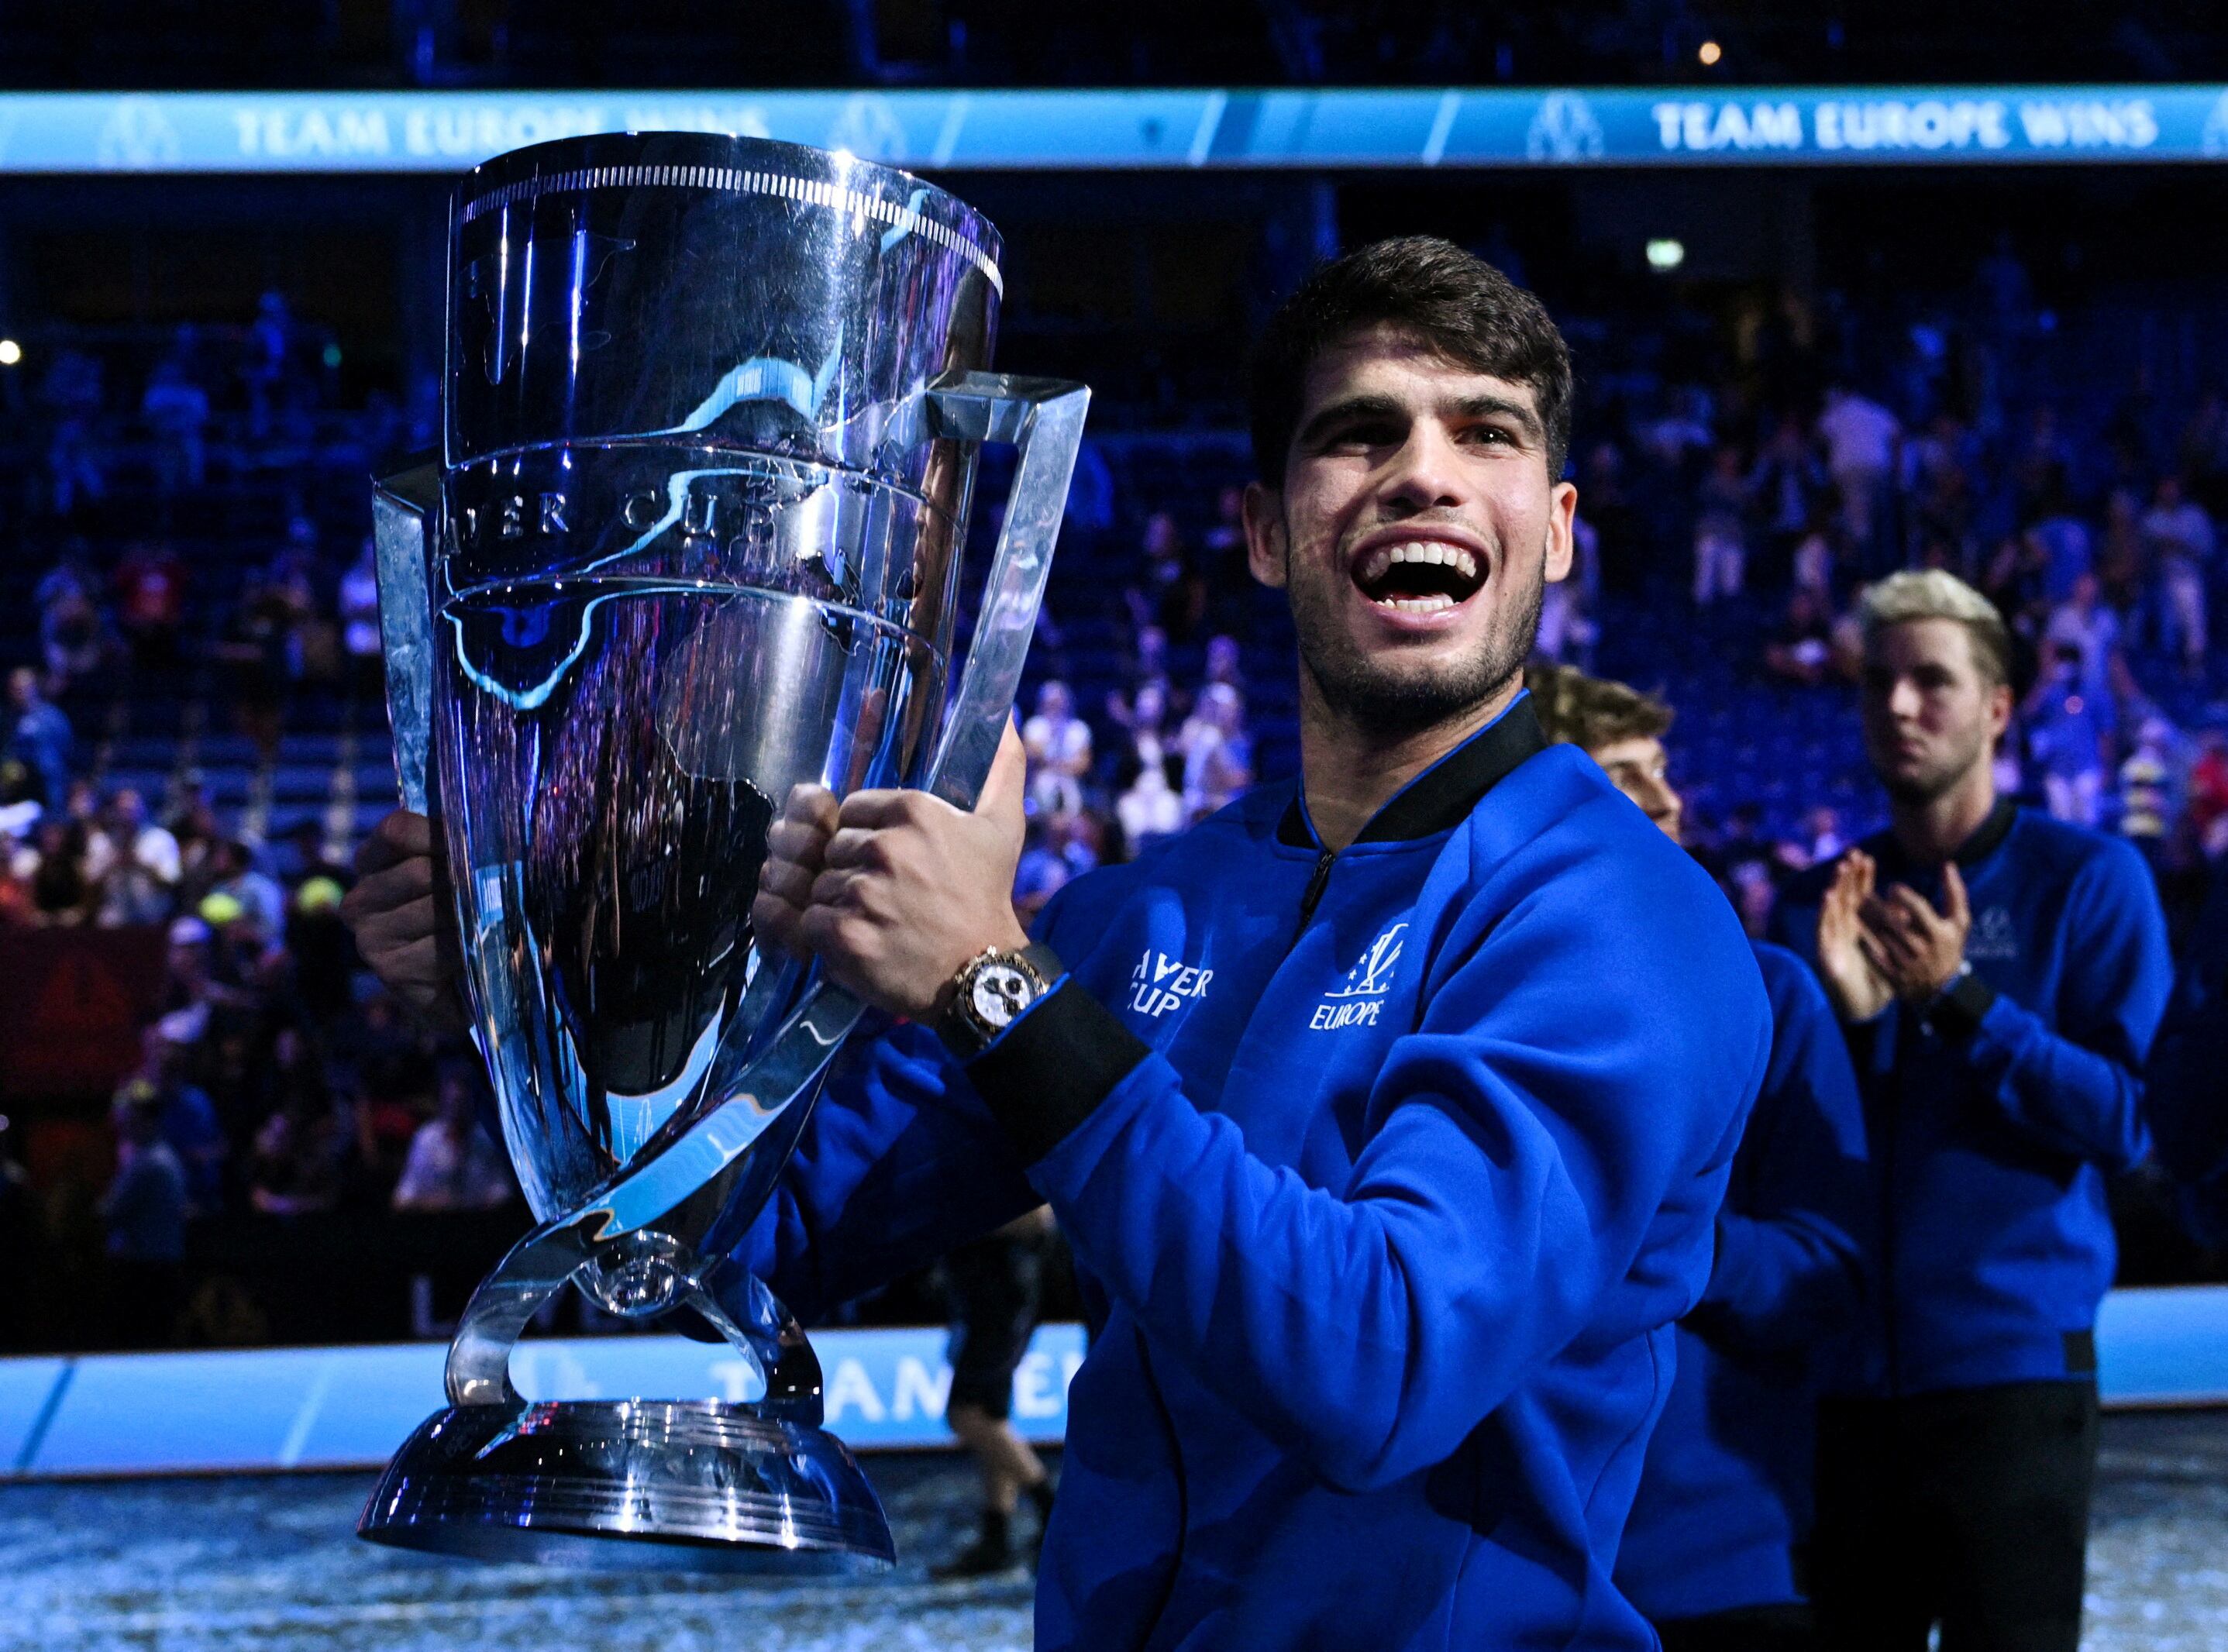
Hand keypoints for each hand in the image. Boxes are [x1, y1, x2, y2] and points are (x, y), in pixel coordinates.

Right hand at [339, 809, 467, 1030]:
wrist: (458, 987)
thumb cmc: (459, 916)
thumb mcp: (453, 871)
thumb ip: (455, 845)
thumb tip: (487, 829)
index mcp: (371, 863)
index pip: (396, 831)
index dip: (439, 835)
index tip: (472, 845)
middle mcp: (359, 900)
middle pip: (420, 871)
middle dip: (463, 881)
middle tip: (486, 894)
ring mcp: (370, 937)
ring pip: (437, 909)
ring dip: (471, 916)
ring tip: (480, 925)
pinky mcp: (391, 970)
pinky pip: (444, 946)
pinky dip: (469, 947)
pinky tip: (470, 955)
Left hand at [751, 720, 1031, 1022]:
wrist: (984, 975)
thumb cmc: (988, 898)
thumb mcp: (1003, 826)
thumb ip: (1001, 768)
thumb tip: (1009, 719)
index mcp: (915, 811)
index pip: (852, 810)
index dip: (866, 839)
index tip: (889, 864)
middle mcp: (886, 847)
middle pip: (834, 849)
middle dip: (851, 873)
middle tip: (886, 898)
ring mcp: (864, 892)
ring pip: (819, 886)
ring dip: (839, 906)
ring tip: (876, 922)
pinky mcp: (846, 935)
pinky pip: (809, 923)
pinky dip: (827, 937)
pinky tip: (860, 940)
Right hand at [1816, 848, 1894, 1023]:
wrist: (1868, 1007)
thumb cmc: (1880, 978)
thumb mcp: (1892, 949)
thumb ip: (1895, 928)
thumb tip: (1905, 907)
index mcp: (1859, 926)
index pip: (1858, 896)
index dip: (1861, 877)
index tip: (1866, 857)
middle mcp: (1844, 930)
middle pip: (1843, 897)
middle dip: (1847, 876)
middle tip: (1852, 855)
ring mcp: (1833, 941)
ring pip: (1832, 909)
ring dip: (1835, 888)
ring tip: (1840, 871)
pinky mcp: (1827, 954)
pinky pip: (1823, 931)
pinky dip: (1824, 913)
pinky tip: (1827, 898)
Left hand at [1858, 861, 1971, 1004]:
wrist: (1942, 985)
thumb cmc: (1949, 945)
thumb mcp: (1959, 922)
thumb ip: (1954, 893)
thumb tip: (1948, 864)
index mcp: (1938, 932)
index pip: (1919, 909)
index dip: (1904, 896)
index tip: (1892, 886)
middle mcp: (1922, 948)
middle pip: (1894, 922)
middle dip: (1876, 906)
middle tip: (1861, 892)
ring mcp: (1907, 963)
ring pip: (1881, 937)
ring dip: (1866, 921)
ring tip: (1854, 906)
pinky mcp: (1894, 975)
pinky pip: (1874, 955)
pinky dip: (1865, 941)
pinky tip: (1854, 929)